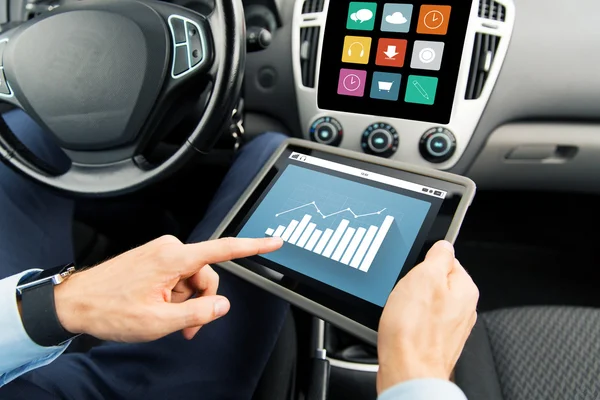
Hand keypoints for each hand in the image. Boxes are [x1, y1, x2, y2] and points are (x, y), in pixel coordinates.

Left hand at [53, 235, 282, 341]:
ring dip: (186, 302)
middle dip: (201, 302)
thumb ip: (197, 313)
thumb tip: (222, 306)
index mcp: (173, 257)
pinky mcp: (154, 259)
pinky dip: (175, 296)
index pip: (223, 249)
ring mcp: (160, 253)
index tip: (273, 241)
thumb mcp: (159, 321)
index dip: (253, 246)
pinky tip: (160, 308)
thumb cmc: (110, 309)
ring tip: (167, 321)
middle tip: (187, 327)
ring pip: (192, 279)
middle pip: (207, 275)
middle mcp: (169, 249)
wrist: (75, 303)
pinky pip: (178, 277)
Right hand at [376, 241, 478, 393]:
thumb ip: (438, 256)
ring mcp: (449, 327)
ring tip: (401, 313)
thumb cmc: (414, 330)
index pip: (446, 259)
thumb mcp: (424, 276)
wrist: (407, 372)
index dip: (424, 262)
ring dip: (409, 304)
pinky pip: (418, 322)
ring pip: (424, 303)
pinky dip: (407, 322)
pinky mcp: (434, 342)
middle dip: (415, 285)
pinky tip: (399, 327)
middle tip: (404, 293)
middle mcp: (462, 309)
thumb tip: (443, 245)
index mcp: (465, 289)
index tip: (413, 271)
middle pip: (433, 282)